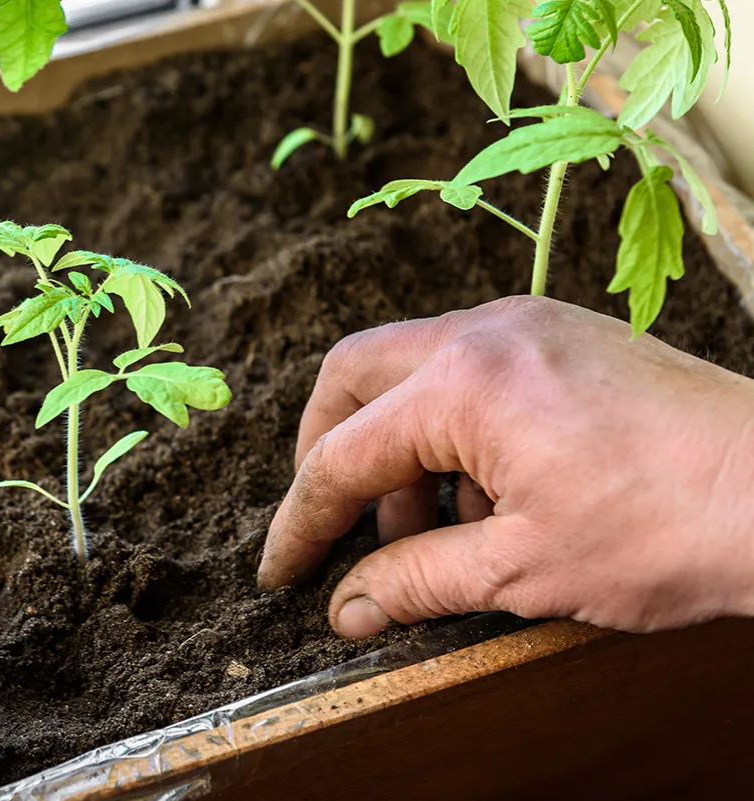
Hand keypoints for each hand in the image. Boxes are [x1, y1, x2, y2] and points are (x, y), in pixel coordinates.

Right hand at [258, 296, 753, 638]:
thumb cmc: (672, 530)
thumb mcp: (523, 570)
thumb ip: (416, 580)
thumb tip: (345, 608)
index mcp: (464, 383)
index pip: (342, 456)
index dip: (302, 523)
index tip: (282, 571)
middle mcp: (485, 332)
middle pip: (352, 377)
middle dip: (326, 452)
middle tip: (334, 524)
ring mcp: (528, 324)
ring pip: (410, 368)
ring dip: (395, 446)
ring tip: (429, 529)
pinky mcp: (562, 335)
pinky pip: (468, 368)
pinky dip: (448, 428)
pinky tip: (484, 496)